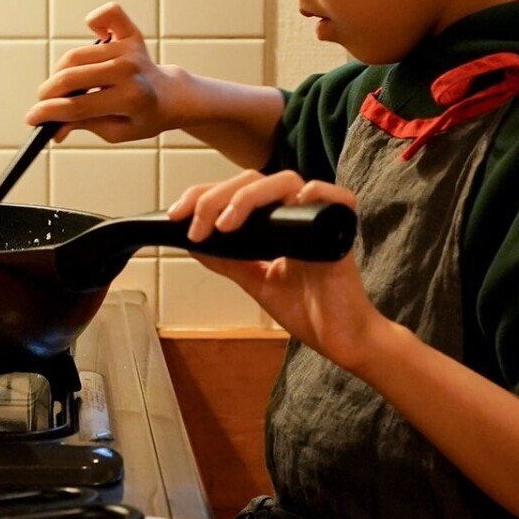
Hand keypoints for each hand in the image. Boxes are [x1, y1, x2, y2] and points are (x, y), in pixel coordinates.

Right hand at [25, 2, 189, 142]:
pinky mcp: (130, 33)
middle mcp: (130, 70)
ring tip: (62, 86)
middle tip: (42, 102)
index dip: (48, 113)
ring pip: (76, 56)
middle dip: (47, 94)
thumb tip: (53, 130)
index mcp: (130, 100)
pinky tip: (94, 34)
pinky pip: (108, 14)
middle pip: (71, 78)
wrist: (170, 97)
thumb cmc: (141, 117)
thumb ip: (84, 125)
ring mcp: (129, 50)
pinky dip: (96, 20)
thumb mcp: (115, 131)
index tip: (30, 118)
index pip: (77, 106)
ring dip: (60, 72)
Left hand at [168, 169, 390, 371]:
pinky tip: (294, 203)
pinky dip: (317, 193)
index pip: (237, 190)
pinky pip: (338, 197)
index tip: (176, 215)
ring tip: (225, 225)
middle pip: (253, 180)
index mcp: (277, 219)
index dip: (203, 195)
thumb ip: (229, 259)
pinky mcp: (342, 231)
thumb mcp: (256, 281)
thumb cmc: (307, 309)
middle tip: (196, 226)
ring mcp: (319, 219)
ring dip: (248, 197)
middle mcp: (296, 212)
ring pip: (285, 181)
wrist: (340, 338)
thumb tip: (193, 243)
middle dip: (215, 197)